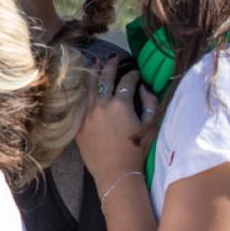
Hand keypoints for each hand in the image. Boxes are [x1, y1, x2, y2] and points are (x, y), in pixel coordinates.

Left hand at [75, 56, 157, 188]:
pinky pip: (80, 101)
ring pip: (89, 87)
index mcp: (121, 104)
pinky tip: (85, 84)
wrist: (116, 172)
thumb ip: (150, 103)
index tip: (136, 73)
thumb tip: (144, 87)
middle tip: (114, 57)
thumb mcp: (150, 126)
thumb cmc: (137, 151)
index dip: (133, 75)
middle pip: (104, 78)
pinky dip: (83, 90)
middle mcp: (102, 105)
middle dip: (110, 66)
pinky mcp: (79, 123)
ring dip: (94, 73)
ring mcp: (87, 113)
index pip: (126, 82)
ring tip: (95, 62)